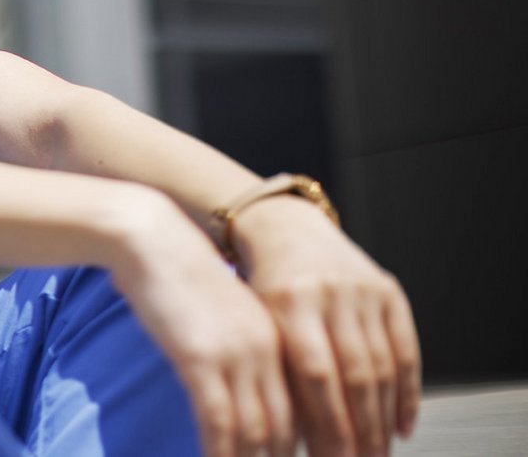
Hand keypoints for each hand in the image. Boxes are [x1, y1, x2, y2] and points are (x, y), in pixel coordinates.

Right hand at [111, 193, 297, 456]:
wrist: (152, 240)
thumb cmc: (180, 278)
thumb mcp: (227, 315)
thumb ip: (244, 352)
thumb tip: (245, 395)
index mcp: (282, 337)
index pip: (308, 408)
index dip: (312, 446)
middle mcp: (268, 350)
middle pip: (290, 427)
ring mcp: (236, 355)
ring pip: (258, 432)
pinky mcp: (200, 359)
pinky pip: (218, 423)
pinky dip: (221, 454)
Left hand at [233, 197, 421, 456]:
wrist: (286, 230)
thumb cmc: (263, 287)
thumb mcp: (258, 322)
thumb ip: (276, 372)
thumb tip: (294, 440)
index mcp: (289, 302)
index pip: (315, 376)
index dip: (327, 423)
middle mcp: (330, 294)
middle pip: (354, 376)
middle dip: (359, 431)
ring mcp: (364, 292)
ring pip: (383, 368)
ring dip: (383, 420)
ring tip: (377, 455)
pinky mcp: (390, 293)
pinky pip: (406, 351)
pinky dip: (407, 394)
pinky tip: (402, 427)